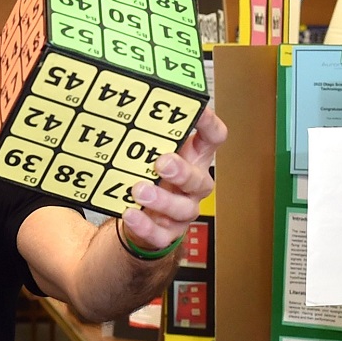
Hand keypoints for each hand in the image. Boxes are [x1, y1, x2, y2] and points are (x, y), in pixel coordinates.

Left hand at [123, 107, 227, 250]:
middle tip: (162, 162)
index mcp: (194, 160)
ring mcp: (183, 211)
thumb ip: (147, 135)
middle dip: (182, 171)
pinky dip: (145, 225)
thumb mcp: (151, 153)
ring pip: (182, 209)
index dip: (210, 125)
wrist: (139, 218)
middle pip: (200, 180)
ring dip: (162, 199)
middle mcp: (193, 186)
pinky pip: (160, 234)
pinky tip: (130, 213)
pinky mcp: (167, 234)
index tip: (199, 110)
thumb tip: (128, 106)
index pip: (213, 139)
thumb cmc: (150, 177)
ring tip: (139, 190)